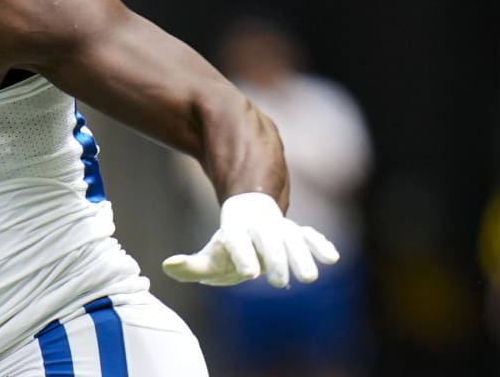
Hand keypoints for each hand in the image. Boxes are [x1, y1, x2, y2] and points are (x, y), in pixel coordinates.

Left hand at [161, 192, 339, 287]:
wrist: (249, 218)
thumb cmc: (227, 246)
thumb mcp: (208, 258)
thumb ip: (190, 266)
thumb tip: (167, 266)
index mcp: (234, 232)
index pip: (236, 242)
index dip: (241, 255)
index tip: (247, 272)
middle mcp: (258, 229)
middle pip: (268, 242)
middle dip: (274, 260)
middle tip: (278, 282)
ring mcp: (279, 229)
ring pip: (292, 238)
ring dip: (302, 256)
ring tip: (309, 278)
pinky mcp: (296, 232)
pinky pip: (309, 236)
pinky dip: (320, 244)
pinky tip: (332, 258)